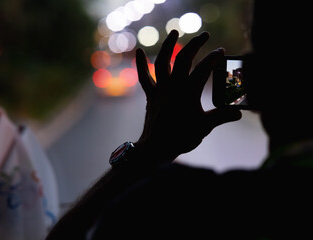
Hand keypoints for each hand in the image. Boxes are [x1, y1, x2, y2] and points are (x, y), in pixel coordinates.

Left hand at [134, 30, 241, 163]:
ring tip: (174, 32)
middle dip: (195, 44)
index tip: (221, 52)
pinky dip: (140, 64)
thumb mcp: (205, 127)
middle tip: (204, 35)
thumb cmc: (181, 137)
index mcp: (189, 91)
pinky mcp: (151, 94)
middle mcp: (174, 85)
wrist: (156, 148)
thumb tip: (238, 112)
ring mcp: (161, 88)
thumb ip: (222, 116)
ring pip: (163, 61)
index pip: (204, 68)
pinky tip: (137, 51)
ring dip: (168, 45)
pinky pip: (144, 77)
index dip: (214, 58)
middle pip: (184, 58)